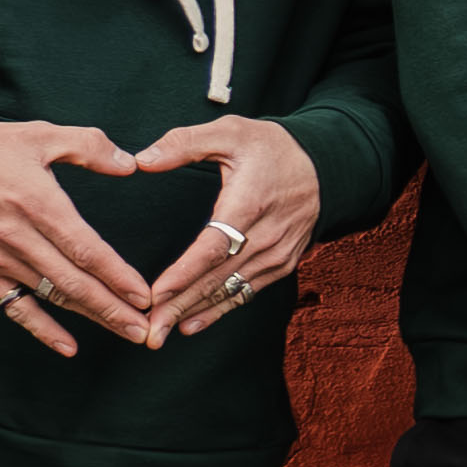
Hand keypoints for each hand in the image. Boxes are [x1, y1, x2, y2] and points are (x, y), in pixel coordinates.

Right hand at [0, 118, 182, 358]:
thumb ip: (88, 146)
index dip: (117, 275)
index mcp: (37, 202)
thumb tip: (130, 165)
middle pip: (73, 281)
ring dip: (91, 317)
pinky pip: (15, 306)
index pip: (85, 249)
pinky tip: (68, 346)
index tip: (144, 295)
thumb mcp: (39, 134)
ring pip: (52, 296)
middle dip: (113, 308)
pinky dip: (42, 329)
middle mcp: (17, 236)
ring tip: (125, 333)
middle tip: (146, 329)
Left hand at [116, 116, 321, 335]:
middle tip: (149, 331)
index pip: (214, 246)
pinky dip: (218, 310)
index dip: (185, 272)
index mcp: (250, 203)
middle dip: (180, 305)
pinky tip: (191, 324)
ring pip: (229, 289)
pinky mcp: (281, 264)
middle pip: (217, 278)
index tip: (156, 293)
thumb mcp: (230, 132)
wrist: (324, 166)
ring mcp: (277, 254)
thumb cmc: (272, 148)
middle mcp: (266, 236)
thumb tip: (142, 160)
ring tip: (161, 334)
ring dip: (193, 312)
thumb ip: (184, 143)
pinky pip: (246, 292)